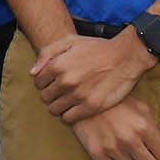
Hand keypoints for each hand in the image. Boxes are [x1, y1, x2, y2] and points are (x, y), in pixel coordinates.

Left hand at [29, 28, 152, 125]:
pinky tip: (74, 109)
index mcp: (58, 65)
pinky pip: (68, 119)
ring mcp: (78, 95)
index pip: (38, 82)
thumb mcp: (70, 41)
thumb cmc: (98, 48)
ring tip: (67, 101)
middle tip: (61, 92)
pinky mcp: (91, 107)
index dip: (44, 82)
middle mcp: (66, 81)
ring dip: (58, 106)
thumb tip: (33, 73)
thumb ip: (47, 54)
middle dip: (50, 95)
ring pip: (54, 110)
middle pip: (45, 97)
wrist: (126, 56)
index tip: (53, 82)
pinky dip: (68, 116)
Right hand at [72, 95, 159, 159]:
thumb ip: (153, 127)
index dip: (159, 153)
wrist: (86, 100)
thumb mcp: (141, 108)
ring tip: (127, 157)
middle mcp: (130, 140)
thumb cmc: (117, 104)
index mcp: (144, 126)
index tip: (153, 150)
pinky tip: (114, 159)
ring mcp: (113, 148)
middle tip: (141, 156)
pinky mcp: (97, 155)